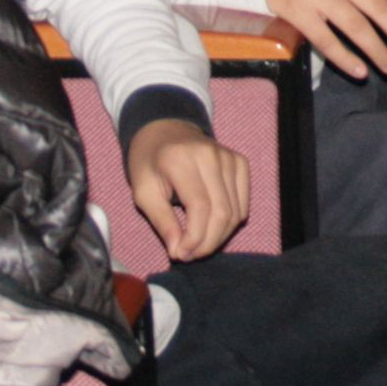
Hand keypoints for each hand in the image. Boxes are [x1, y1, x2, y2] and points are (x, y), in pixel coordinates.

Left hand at [126, 119, 248, 260]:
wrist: (165, 130)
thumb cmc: (150, 163)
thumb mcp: (143, 192)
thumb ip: (162, 222)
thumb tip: (179, 251)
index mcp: (181, 160)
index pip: (200, 207)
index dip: (194, 238)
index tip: (180, 255)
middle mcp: (211, 155)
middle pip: (222, 212)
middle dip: (208, 243)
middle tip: (190, 255)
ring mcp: (229, 157)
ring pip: (236, 212)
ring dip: (219, 237)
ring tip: (199, 245)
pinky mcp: (240, 162)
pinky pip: (243, 203)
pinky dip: (231, 223)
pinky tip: (212, 227)